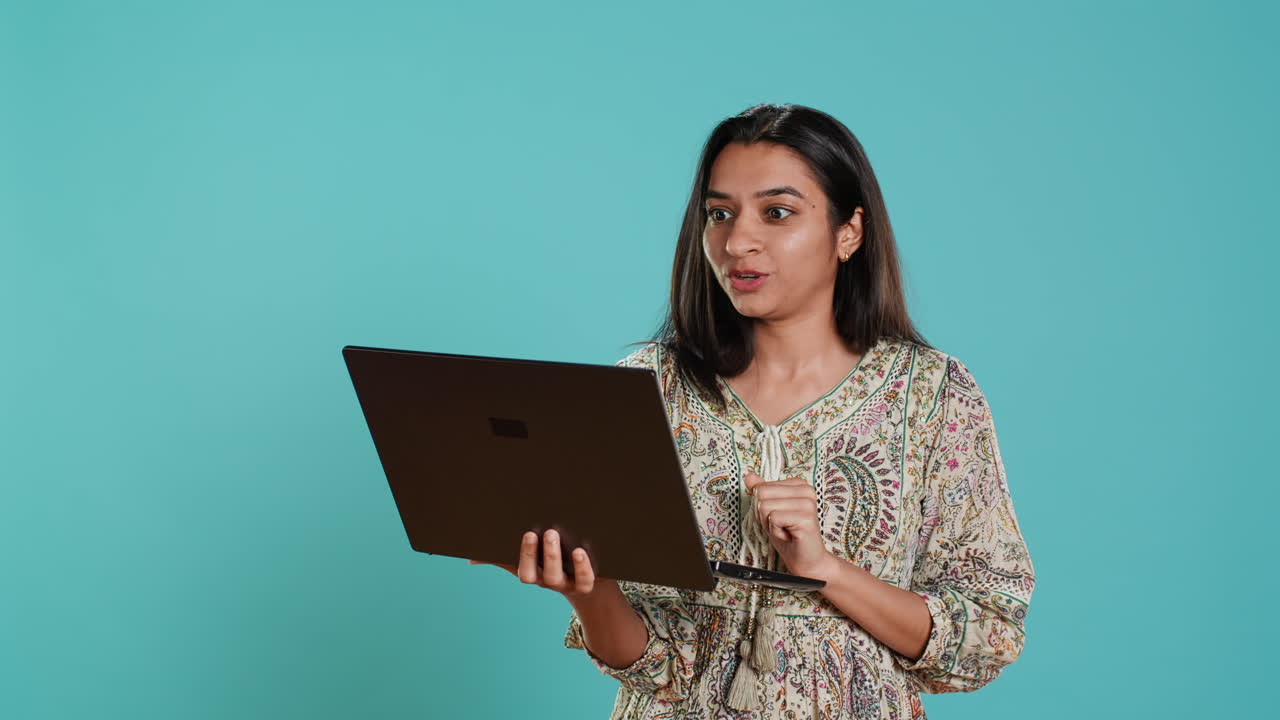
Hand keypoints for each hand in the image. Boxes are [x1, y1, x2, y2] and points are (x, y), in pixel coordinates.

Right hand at [469, 529, 611, 599]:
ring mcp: (566, 586)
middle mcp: (547, 581)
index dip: (524, 554)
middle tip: (544, 532)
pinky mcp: (586, 586)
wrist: (588, 585)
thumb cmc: (555, 565)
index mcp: (532, 573)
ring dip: (557, 557)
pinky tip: (581, 552)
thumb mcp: (530, 561)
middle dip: (538, 555)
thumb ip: (503, 558)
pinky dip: (582, 568)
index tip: (528, 533)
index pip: (522, 569)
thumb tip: (471, 558)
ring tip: (557, 536)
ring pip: (558, 578)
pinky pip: (584, 581)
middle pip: (538, 575)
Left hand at [744, 470, 837, 579]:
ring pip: (765, 506)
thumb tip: (748, 476)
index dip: (763, 506)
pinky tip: (788, 535)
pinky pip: (773, 518)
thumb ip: (761, 491)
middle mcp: (806, 490)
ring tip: (785, 530)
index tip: (779, 517)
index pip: (761, 487)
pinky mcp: (806, 518)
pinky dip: (775, 531)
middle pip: (762, 494)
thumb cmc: (788, 537)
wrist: (805, 560)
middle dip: (764, 515)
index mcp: (798, 484)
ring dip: (770, 524)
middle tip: (781, 525)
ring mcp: (808, 503)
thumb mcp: (770, 511)